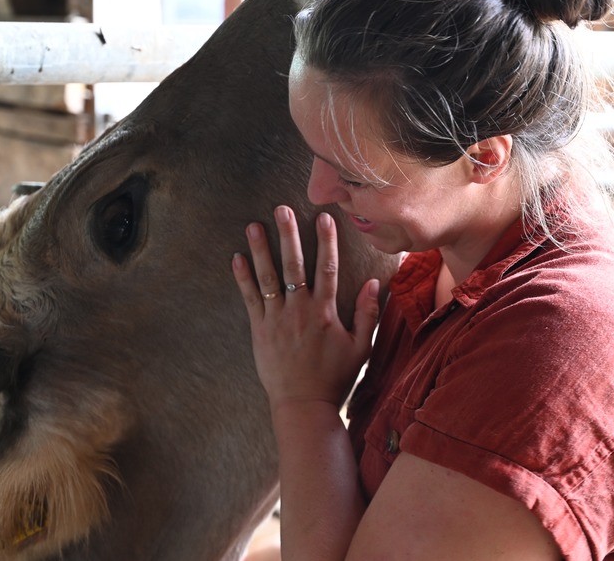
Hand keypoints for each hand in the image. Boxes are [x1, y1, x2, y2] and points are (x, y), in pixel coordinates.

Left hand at [232, 205, 380, 410]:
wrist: (304, 405)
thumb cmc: (336, 377)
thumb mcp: (361, 347)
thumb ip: (369, 314)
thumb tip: (376, 284)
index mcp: (326, 312)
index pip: (328, 268)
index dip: (327, 241)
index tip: (324, 217)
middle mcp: (300, 310)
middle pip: (294, 265)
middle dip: (289, 235)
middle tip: (282, 208)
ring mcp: (277, 319)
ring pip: (268, 278)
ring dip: (261, 250)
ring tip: (253, 225)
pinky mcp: (260, 331)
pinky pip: (250, 299)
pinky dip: (243, 278)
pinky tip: (237, 258)